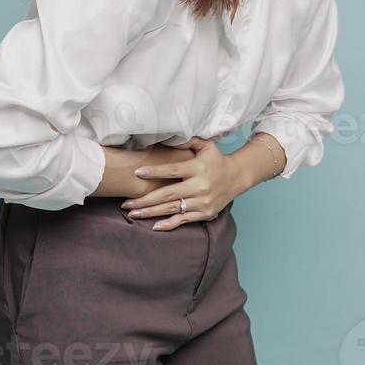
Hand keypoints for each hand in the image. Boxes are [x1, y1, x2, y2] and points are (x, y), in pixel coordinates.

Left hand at [120, 137, 241, 230]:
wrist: (237, 177)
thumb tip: (167, 139)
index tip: (137, 172)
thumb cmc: (216, 159)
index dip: (155, 171)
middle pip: (168, 194)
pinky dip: (169, 224)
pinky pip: (184, 220)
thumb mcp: (205, 145)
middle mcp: (200, 186)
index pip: (173, 170)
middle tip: (126, 203)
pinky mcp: (205, 213)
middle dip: (145, 199)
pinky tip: (154, 225)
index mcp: (198, 168)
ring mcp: (202, 202)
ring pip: (172, 209)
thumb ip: (187, 141)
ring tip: (133, 213)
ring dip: (151, 212)